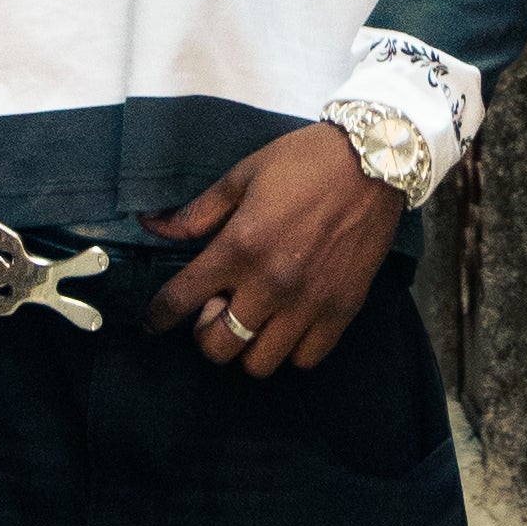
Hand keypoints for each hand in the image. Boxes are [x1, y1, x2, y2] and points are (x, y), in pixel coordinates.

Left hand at [146, 127, 402, 376]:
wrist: (374, 161)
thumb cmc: (304, 163)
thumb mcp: (242, 176)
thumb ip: (197, 212)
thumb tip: (152, 226)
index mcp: (240, 246)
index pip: (181, 300)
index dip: (158, 316)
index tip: (154, 321)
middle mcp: (271, 282)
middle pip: (219, 347)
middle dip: (206, 335)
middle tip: (217, 309)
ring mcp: (308, 302)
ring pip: (260, 363)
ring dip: (247, 347)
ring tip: (253, 320)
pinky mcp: (342, 310)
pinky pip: (305, 359)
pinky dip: (290, 350)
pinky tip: (288, 324)